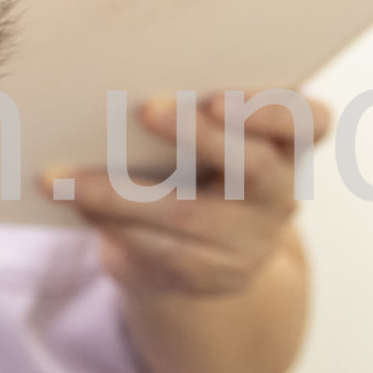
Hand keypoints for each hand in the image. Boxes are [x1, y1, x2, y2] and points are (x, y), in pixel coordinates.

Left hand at [52, 92, 332, 299]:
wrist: (200, 246)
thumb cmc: (194, 165)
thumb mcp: (203, 134)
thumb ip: (188, 111)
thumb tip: (116, 93)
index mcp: (288, 144)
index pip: (308, 121)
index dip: (272, 109)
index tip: (218, 96)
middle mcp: (278, 194)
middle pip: (254, 167)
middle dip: (201, 137)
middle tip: (147, 108)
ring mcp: (250, 243)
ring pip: (190, 217)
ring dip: (120, 195)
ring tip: (64, 178)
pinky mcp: (211, 278)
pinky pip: (160, 253)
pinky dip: (114, 227)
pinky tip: (76, 206)